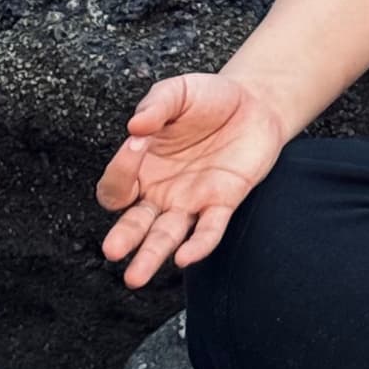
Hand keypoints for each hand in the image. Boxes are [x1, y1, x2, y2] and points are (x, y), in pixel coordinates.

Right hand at [96, 71, 288, 287]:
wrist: (255, 103)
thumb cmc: (209, 99)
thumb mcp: (178, 92)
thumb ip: (156, 105)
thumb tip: (135, 126)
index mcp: (140, 167)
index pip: (117, 184)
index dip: (121, 168)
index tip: (138, 140)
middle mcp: (160, 191)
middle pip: (134, 223)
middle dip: (123, 238)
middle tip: (112, 251)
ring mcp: (190, 201)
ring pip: (166, 237)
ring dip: (151, 255)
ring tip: (135, 277)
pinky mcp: (222, 203)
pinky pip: (208, 230)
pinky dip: (198, 244)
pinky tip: (187, 256)